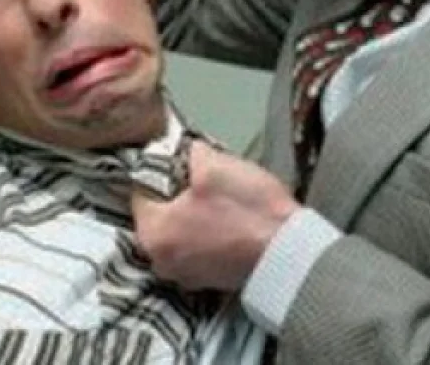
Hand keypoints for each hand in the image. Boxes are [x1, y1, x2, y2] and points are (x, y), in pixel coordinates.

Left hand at [132, 142, 298, 290]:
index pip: (141, 191)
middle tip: (202, 177)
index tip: (181, 160)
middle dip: (176, 194)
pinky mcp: (208, 281)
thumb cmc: (247, 210)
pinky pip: (196, 248)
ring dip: (192, 214)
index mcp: (153, 234)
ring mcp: (185, 276)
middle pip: (159, 214)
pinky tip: (227, 219)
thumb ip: (188, 153)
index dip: (160, 170)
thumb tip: (182, 149)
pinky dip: (206, 233)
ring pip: (179, 232)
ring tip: (218, 197)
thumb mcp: (214, 165)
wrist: (288, 252)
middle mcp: (161, 262)